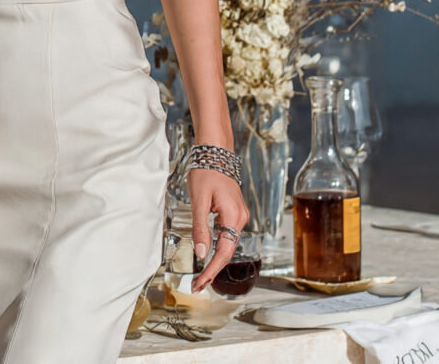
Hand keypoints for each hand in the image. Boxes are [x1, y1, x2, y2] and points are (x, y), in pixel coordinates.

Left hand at [188, 168, 249, 292]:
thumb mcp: (198, 200)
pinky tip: (209, 253)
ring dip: (216, 259)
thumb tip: (201, 253)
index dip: (212, 269)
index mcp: (233, 216)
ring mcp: (239, 215)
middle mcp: (240, 218)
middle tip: (198, 284)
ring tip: (201, 274)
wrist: (215, 152)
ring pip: (228, 243)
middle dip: (213, 268)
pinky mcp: (234, 212)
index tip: (201, 283)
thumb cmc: (206, 171)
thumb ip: (200, 227)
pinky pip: (228, 234)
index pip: (224, 251)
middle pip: (228, 250)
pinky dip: (218, 246)